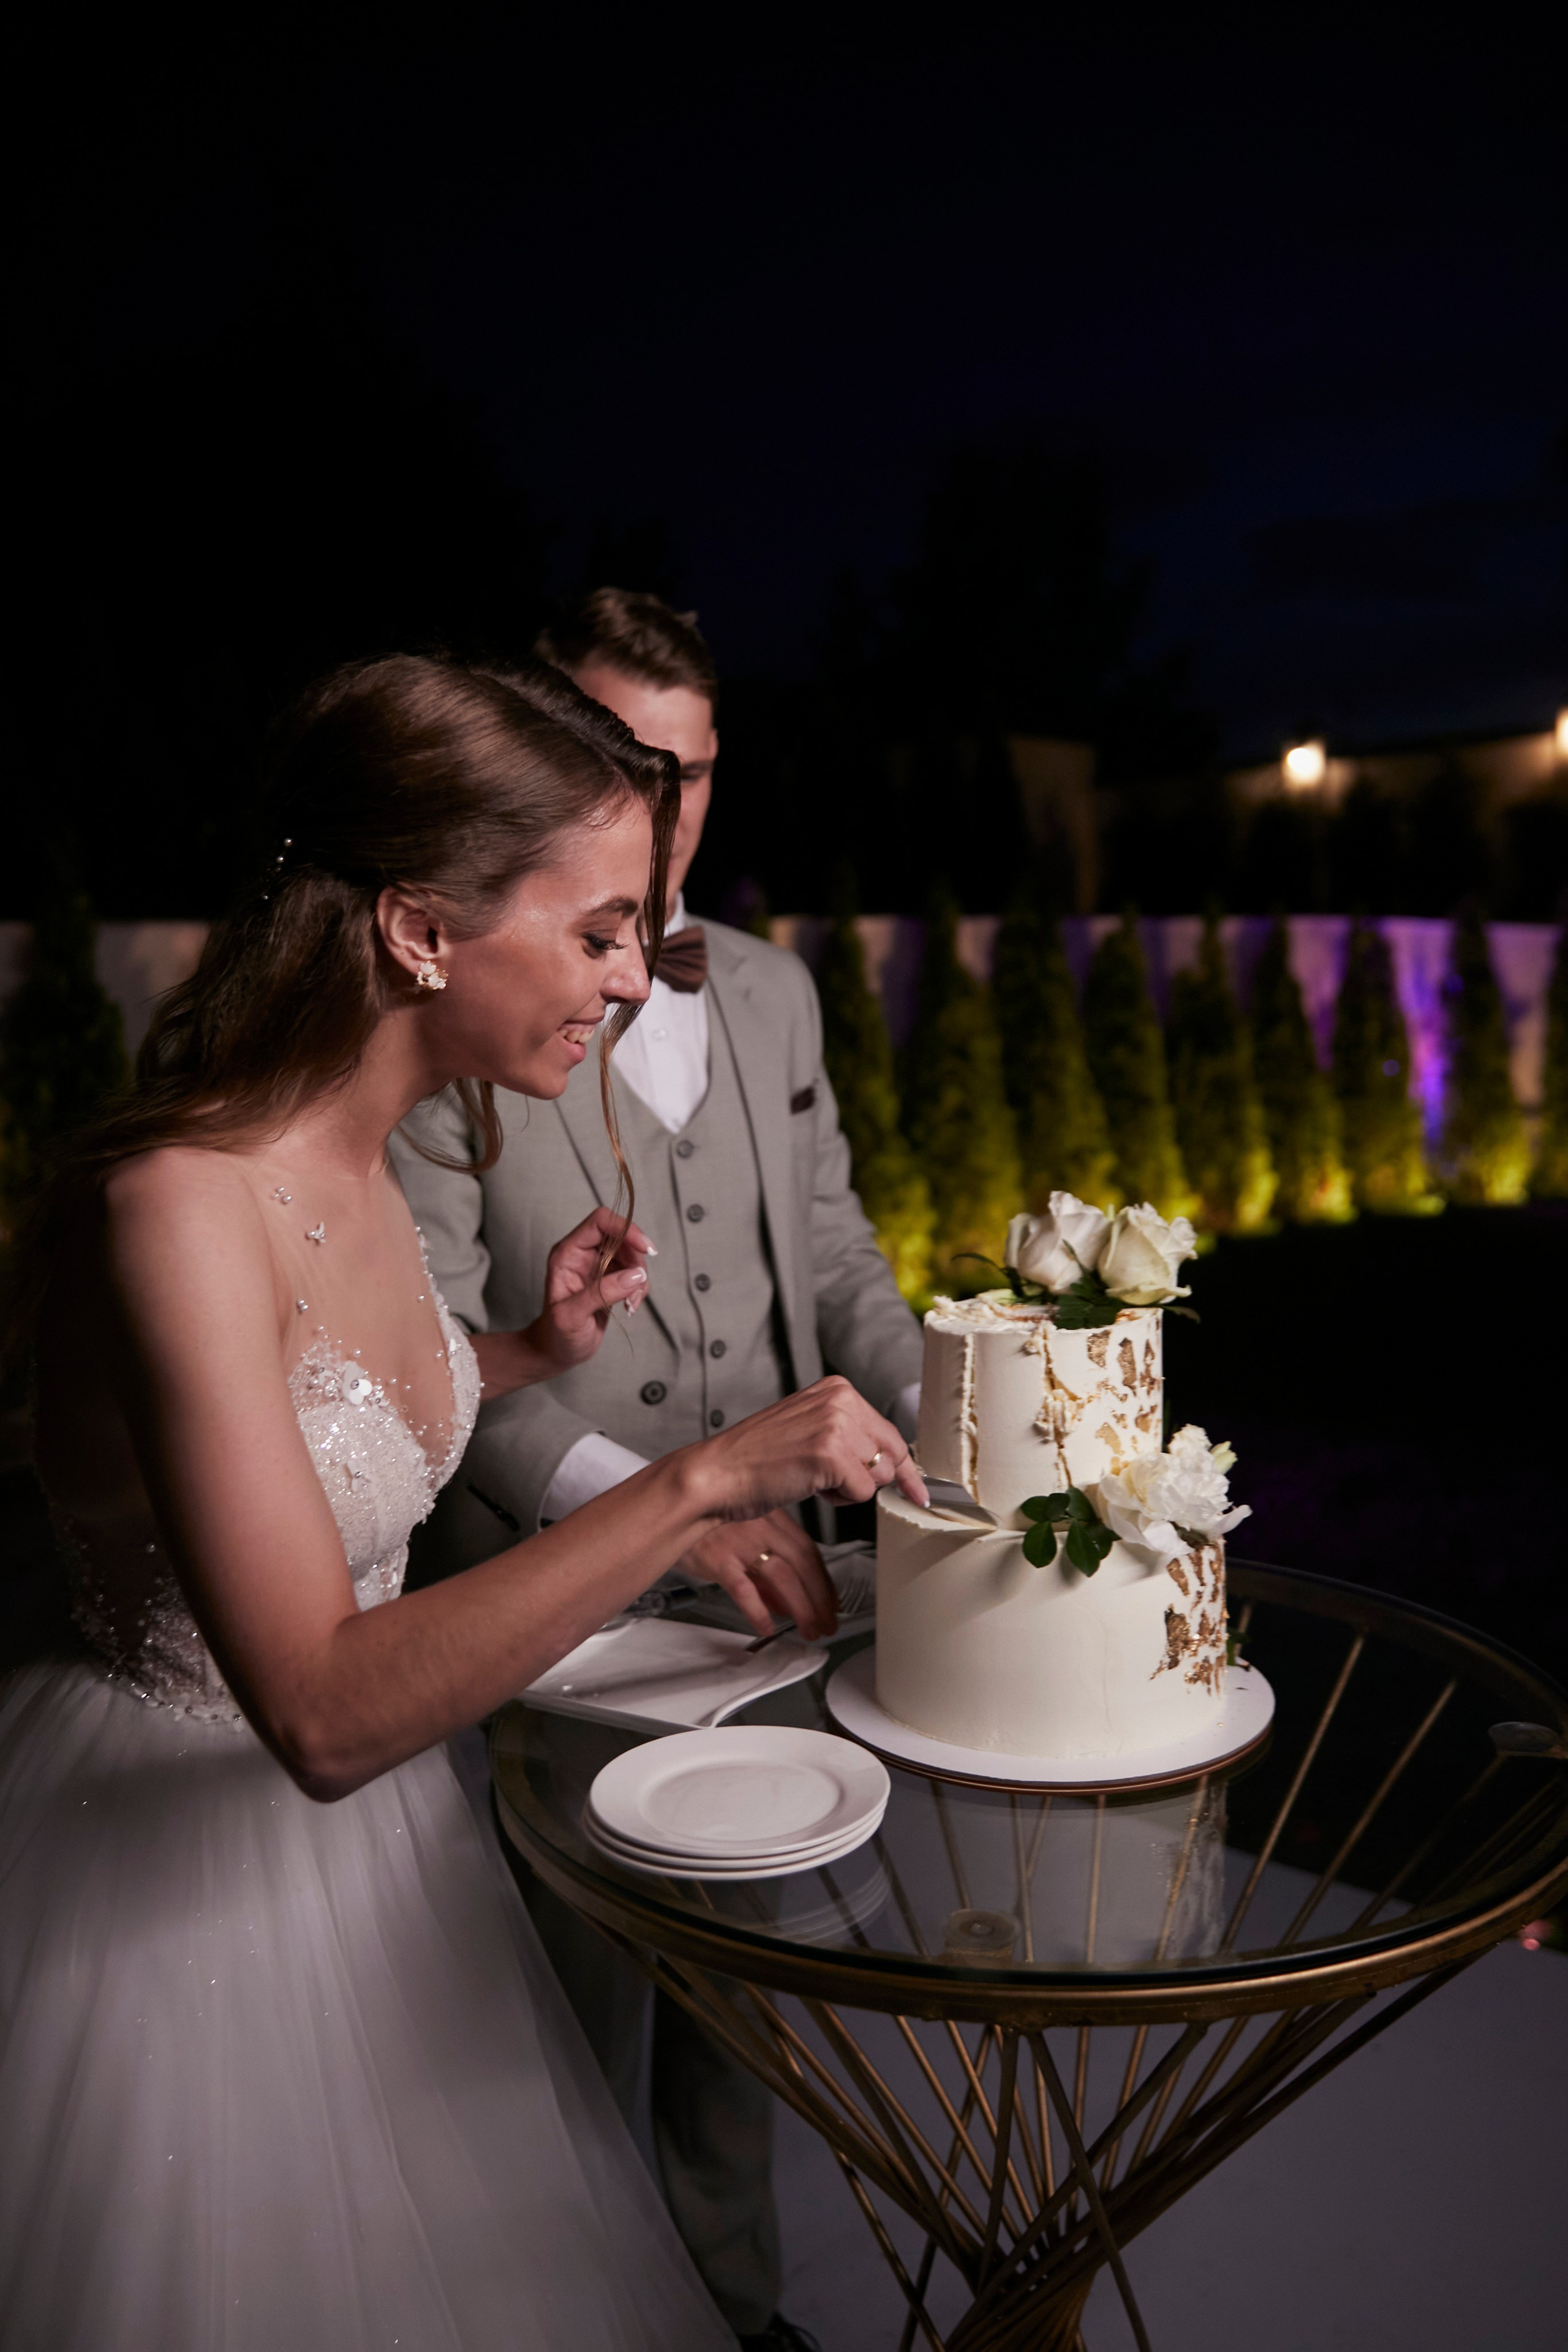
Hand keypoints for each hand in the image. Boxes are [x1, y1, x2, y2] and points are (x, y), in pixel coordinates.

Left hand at [470, 1209, 651, 1397]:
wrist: (557, 1352)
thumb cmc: (556, 1334)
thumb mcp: (572, 1316)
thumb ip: (602, 1293)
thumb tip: (637, 1274)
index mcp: (567, 1253)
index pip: (599, 1223)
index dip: (625, 1228)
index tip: (645, 1249)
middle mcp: (583, 1254)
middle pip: (621, 1236)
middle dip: (635, 1260)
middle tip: (636, 1288)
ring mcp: (598, 1266)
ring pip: (631, 1255)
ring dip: (639, 1279)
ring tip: (630, 1304)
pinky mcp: (611, 1279)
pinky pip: (634, 1273)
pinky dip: (639, 1288)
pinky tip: (629, 1306)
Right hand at [676, 1507, 836, 1641]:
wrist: (671, 1502)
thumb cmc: (706, 1517)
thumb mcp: (744, 1528)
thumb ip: (766, 1563)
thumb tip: (784, 1601)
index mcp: (772, 1517)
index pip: (809, 1551)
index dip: (824, 1581)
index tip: (832, 1601)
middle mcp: (761, 1528)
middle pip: (802, 1566)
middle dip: (820, 1600)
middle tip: (827, 1623)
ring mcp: (740, 1543)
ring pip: (782, 1579)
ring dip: (802, 1608)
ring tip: (809, 1630)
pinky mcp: (718, 1559)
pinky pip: (744, 1590)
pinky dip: (759, 1611)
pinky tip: (767, 1627)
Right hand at [685, 1375, 927, 1532]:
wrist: (717, 1474)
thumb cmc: (755, 1459)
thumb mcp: (807, 1429)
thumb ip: (847, 1434)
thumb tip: (890, 1462)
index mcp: (836, 1389)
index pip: (888, 1430)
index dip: (902, 1466)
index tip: (917, 1489)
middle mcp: (841, 1400)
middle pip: (891, 1452)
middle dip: (875, 1479)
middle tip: (838, 1486)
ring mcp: (837, 1425)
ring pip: (879, 1474)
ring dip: (850, 1488)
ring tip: (812, 1478)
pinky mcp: (831, 1454)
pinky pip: (861, 1492)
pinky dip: (839, 1499)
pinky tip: (809, 1486)